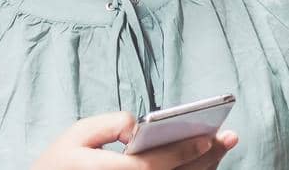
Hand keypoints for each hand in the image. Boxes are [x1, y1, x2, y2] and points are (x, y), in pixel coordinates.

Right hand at [31, 112, 240, 169]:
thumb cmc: (59, 165)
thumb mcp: (77, 135)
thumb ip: (112, 123)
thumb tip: (140, 127)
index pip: (158, 163)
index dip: (187, 149)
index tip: (211, 136)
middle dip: (206, 157)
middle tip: (230, 138)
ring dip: (201, 169)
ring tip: (220, 149)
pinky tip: (199, 164)